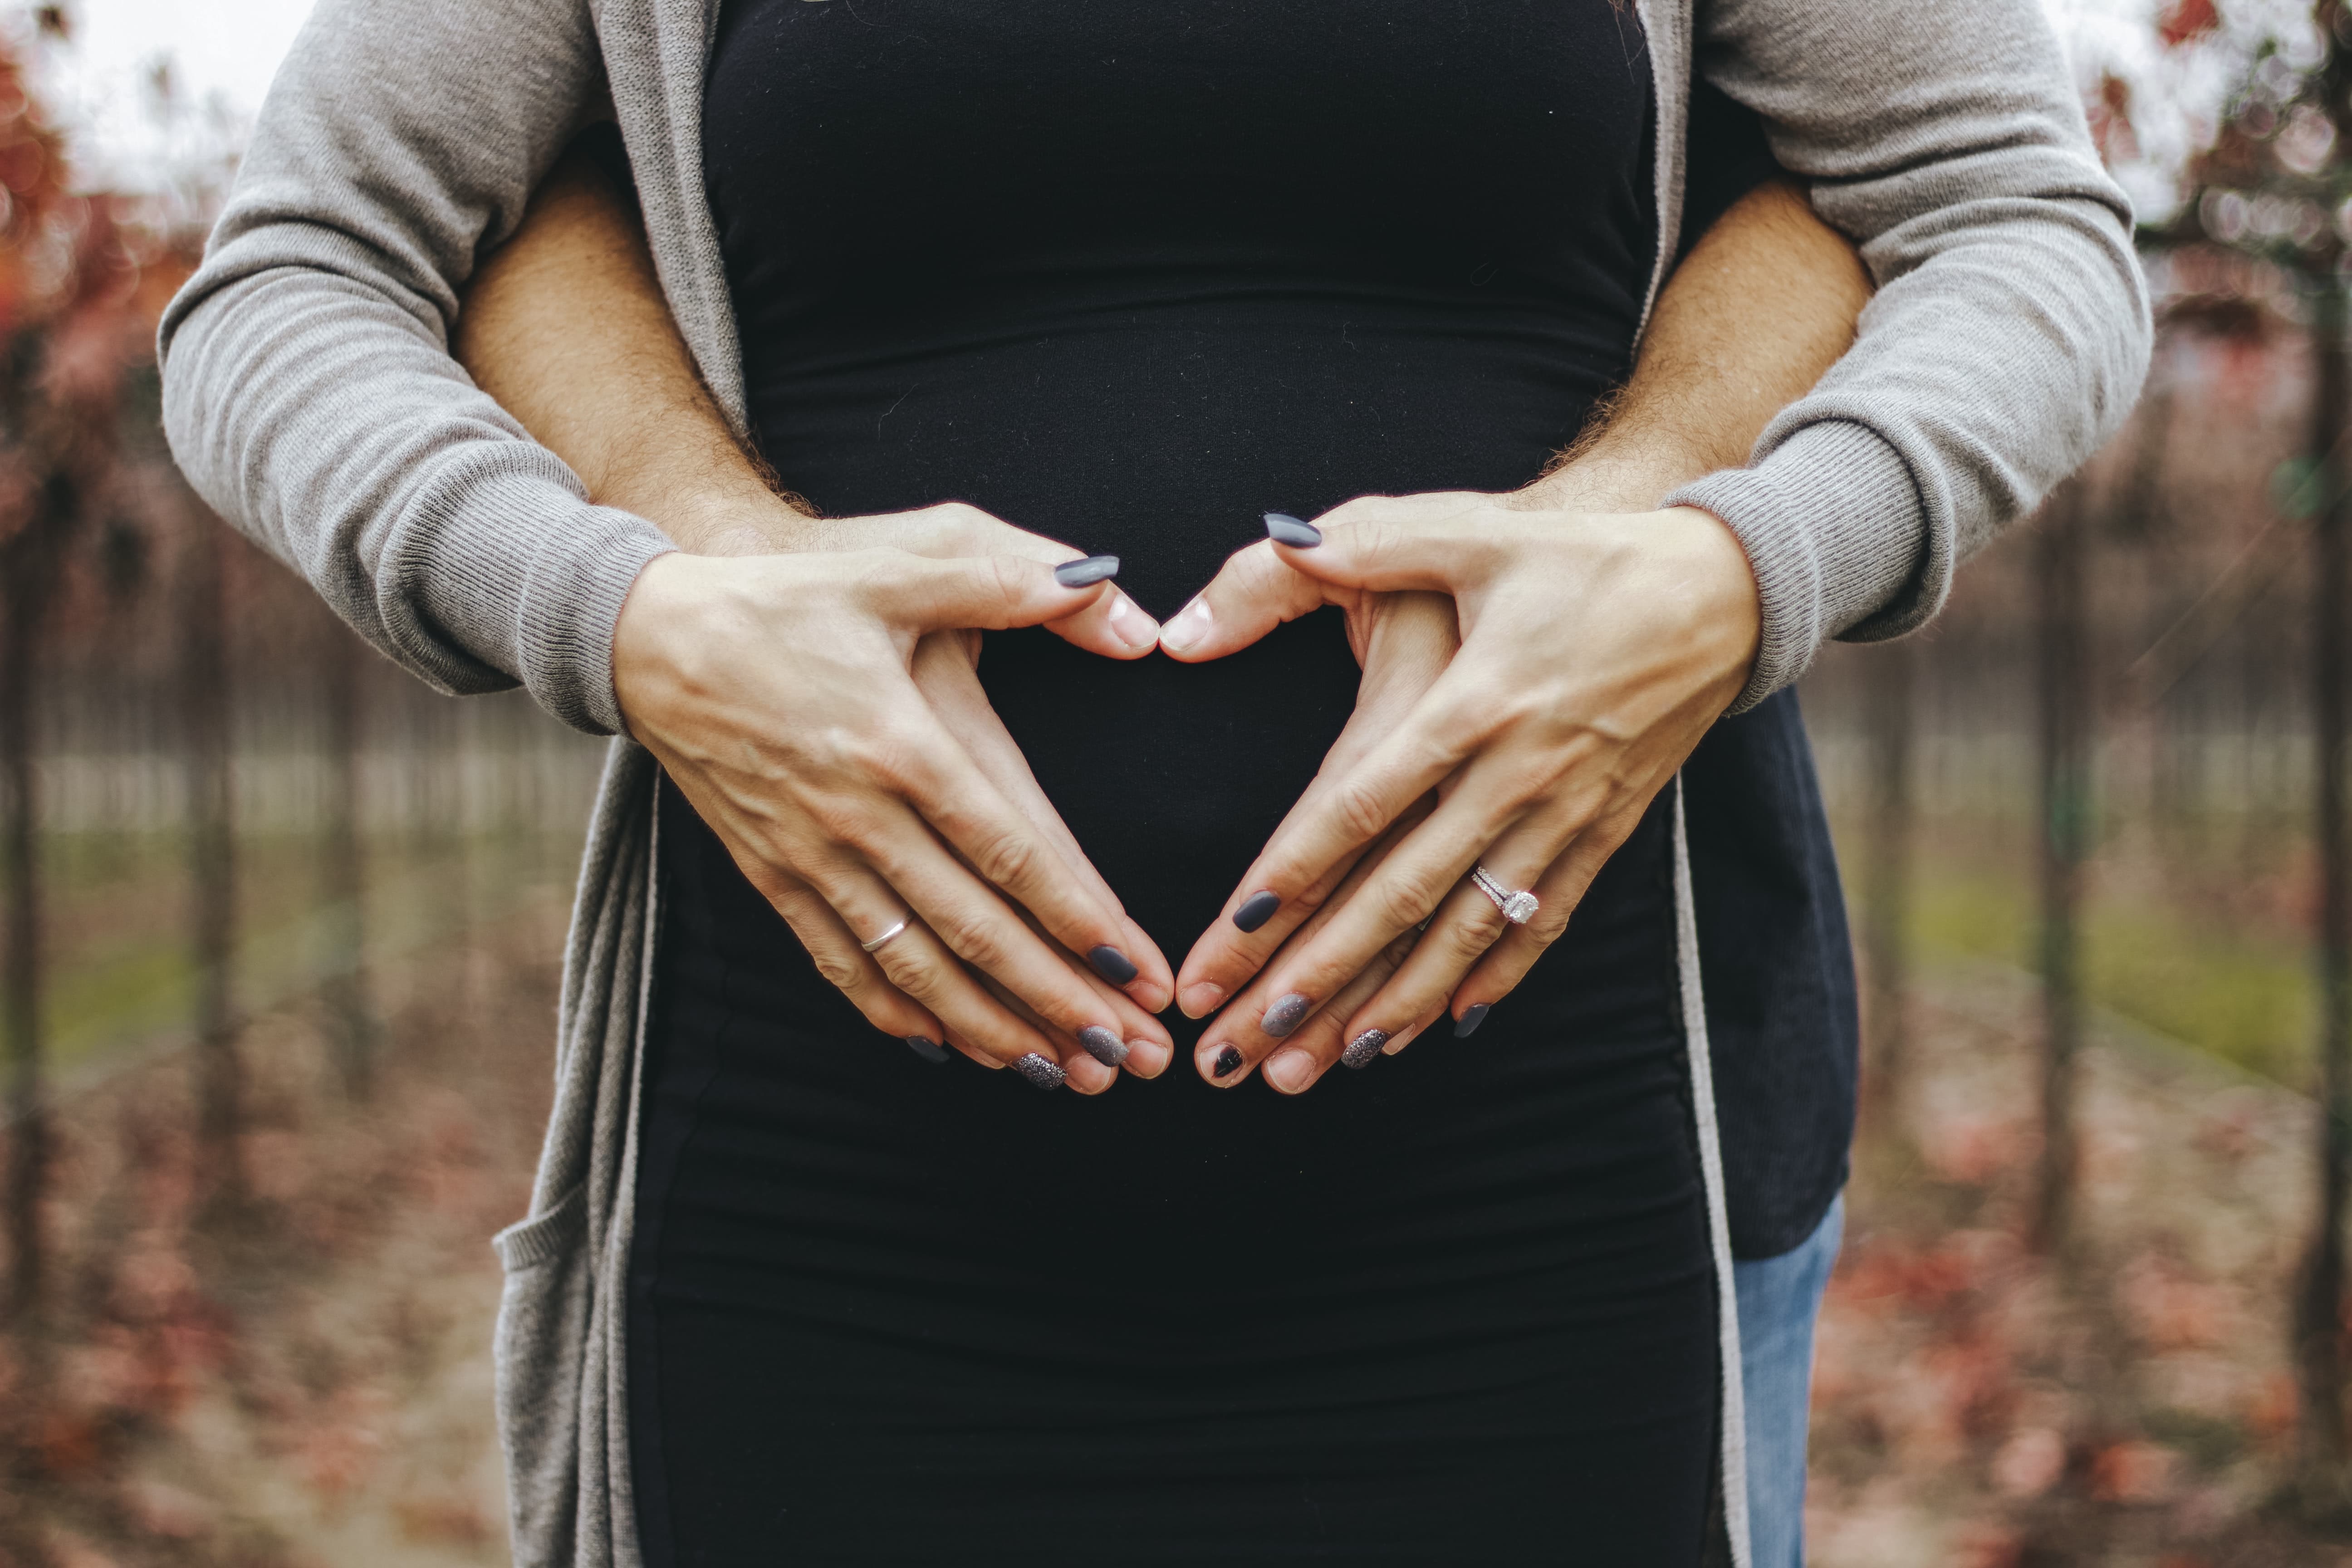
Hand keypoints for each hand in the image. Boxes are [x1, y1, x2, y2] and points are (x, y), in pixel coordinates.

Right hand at [614, 538, 1176, 1093]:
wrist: (648, 635)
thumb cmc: (786, 599)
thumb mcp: (901, 563)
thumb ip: (1012, 579)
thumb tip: (1117, 602)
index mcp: (900, 744)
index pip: (1010, 853)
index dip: (1079, 920)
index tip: (1137, 973)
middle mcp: (857, 815)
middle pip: (974, 930)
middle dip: (1057, 1001)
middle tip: (1128, 1056)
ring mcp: (809, 854)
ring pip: (913, 966)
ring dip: (990, 1027)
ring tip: (1059, 1071)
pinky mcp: (771, 875)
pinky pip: (841, 964)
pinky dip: (897, 1014)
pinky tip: (948, 1048)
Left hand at [1166, 490, 1758, 1090]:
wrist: (1729, 586)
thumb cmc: (1582, 553)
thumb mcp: (1467, 529)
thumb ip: (1351, 548)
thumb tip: (1249, 572)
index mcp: (1473, 702)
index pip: (1357, 808)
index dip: (1287, 879)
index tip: (1225, 942)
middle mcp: (1518, 772)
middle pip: (1398, 894)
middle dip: (1315, 977)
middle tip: (1243, 1047)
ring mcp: (1566, 812)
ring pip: (1465, 929)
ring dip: (1391, 1004)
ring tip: (1320, 1065)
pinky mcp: (1607, 831)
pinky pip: (1540, 924)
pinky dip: (1490, 979)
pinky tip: (1443, 1026)